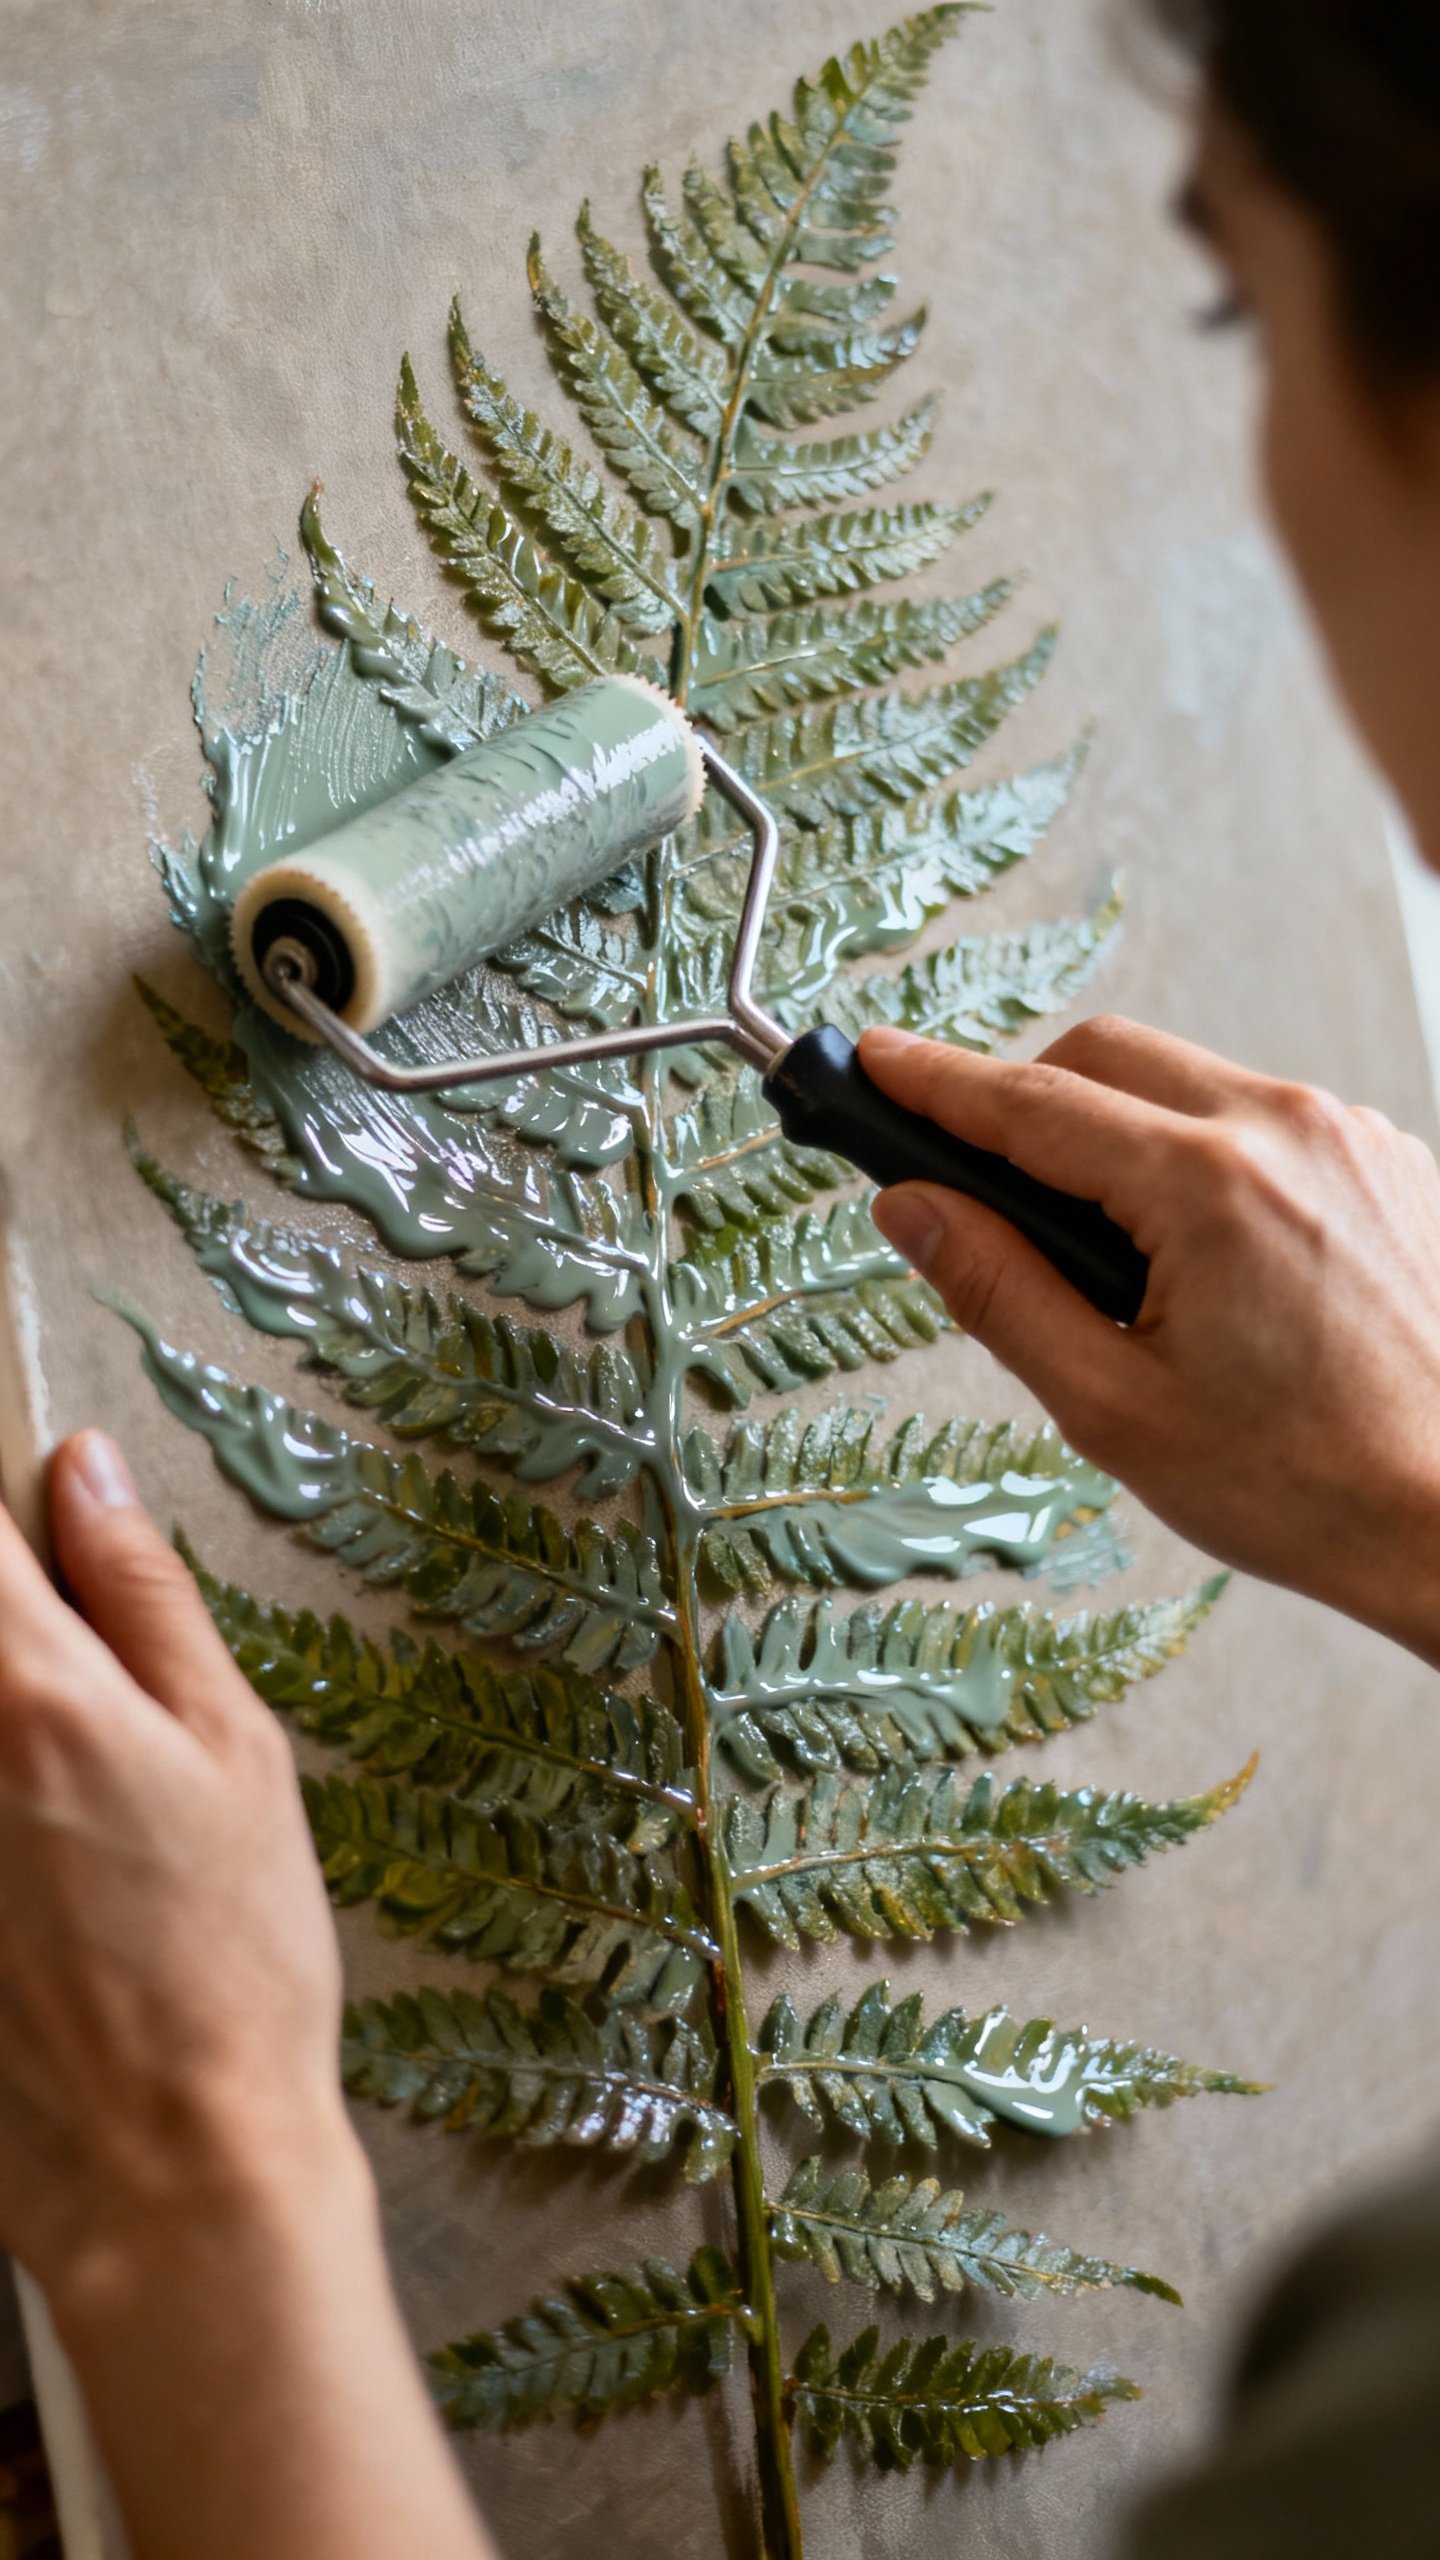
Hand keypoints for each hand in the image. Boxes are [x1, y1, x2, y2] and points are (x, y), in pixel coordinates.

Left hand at [0, 1433, 491, 2559]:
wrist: (168, 2167)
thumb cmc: (234, 1960)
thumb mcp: (235, 1751)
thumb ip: (148, 1598)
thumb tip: (88, 1475)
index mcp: (34, 1691)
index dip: (0, 1497)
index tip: (34, 1510)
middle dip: (20, 1632)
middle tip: (91, 1708)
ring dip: (18, 1723)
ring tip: (90, 1827)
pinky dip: (10, 1807)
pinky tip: (55, 1877)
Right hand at [862, 1017, 1439, 1663]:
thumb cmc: (1308, 1484)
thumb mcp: (1112, 1407)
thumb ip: (998, 1290)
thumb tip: (913, 1209)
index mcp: (1209, 1186)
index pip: (1030, 1101)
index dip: (933, 1082)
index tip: (872, 1062)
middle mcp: (1287, 1129)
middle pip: (1106, 1057)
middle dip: (1027, 1104)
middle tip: (988, 1195)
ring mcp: (1350, 1135)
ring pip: (1186, 1083)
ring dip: (1123, 1139)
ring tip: (1126, 1269)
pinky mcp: (1388, 1160)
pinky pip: (1260, 1121)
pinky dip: (1204, 1162)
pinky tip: (1211, 1269)